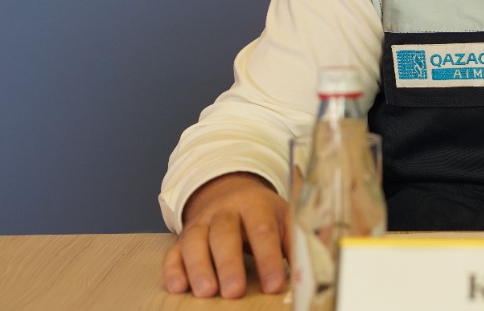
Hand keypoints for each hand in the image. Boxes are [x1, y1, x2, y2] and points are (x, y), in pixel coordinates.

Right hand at [163, 172, 291, 297]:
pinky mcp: (183, 237)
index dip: (268, 258)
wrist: (230, 191)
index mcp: (256, 204)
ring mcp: (201, 223)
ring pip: (195, 241)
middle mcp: (225, 211)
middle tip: (234, 291)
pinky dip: (173, 269)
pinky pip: (173, 251)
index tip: (274, 285)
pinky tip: (178, 287)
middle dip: (229, 264)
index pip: (262, 230)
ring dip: (199, 267)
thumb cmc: (262, 214)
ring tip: (206, 292)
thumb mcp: (284, 218)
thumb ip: (296, 243)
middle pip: (225, 234)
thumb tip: (310, 270)